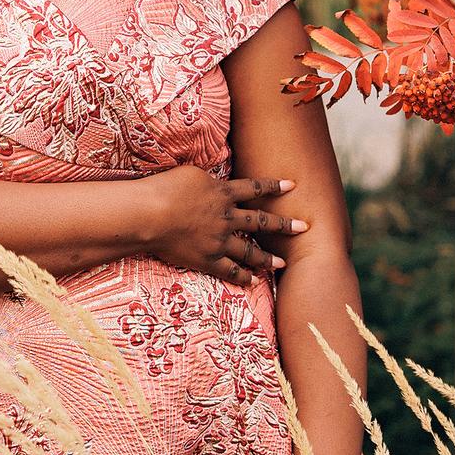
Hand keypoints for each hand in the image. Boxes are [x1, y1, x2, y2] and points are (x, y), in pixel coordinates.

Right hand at [138, 165, 308, 287]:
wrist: (151, 214)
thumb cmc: (165, 188)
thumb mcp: (190, 173)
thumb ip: (206, 179)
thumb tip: (211, 181)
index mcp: (222, 193)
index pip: (254, 188)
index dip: (274, 186)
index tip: (293, 186)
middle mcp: (226, 217)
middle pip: (260, 221)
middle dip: (283, 224)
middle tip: (303, 227)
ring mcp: (218, 240)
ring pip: (249, 250)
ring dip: (267, 258)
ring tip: (282, 263)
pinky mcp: (207, 259)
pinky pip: (229, 270)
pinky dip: (242, 276)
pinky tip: (253, 282)